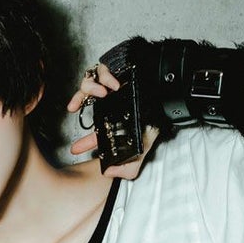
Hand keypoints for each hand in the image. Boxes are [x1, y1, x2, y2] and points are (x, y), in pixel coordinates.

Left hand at [67, 62, 159, 179]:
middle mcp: (109, 104)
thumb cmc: (155, 122)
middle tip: (74, 109)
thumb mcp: (142, 151)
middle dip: (78, 106)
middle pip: (85, 105)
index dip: (84, 142)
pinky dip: (104, 76)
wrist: (169, 98)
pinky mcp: (116, 70)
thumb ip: (127, 167)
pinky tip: (111, 85)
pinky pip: (101, 69)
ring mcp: (110, 86)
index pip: (95, 133)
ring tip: (102, 93)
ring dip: (91, 88)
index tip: (75, 149)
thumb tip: (108, 172)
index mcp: (113, 122)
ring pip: (88, 83)